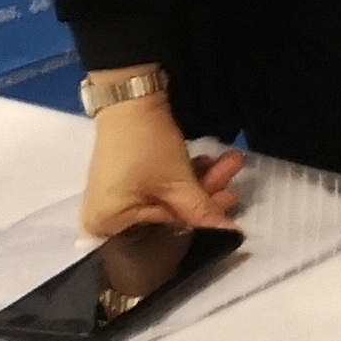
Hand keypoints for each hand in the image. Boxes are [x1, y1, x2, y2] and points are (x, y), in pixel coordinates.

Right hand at [79, 92, 242, 236]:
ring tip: (229, 166)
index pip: (160, 242)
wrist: (133, 98)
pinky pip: (160, 190)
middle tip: (234, 191)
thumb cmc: (146, 146)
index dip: (196, 232)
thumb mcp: (178, 183)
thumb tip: (230, 234)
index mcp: (107, 228)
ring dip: (200, 185)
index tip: (227, 223)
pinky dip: (184, 179)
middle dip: (203, 202)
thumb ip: (203, 212)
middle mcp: (106, 221)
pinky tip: (208, 163)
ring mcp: (117, 200)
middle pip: (166, 221)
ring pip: (168, 202)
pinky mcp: (130, 182)